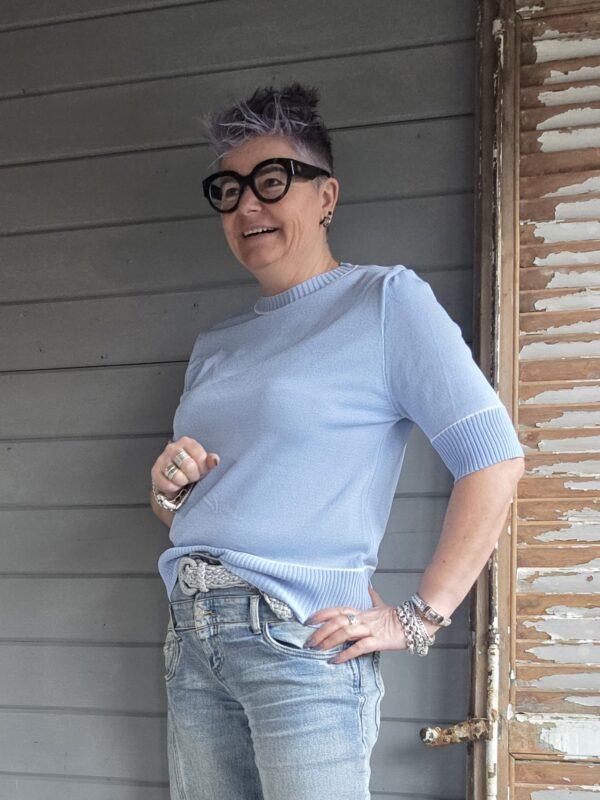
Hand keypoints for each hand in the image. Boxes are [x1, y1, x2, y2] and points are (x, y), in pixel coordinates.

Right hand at [151, 436, 219, 499]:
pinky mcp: (155, 471)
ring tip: (183, 480)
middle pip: (188, 466)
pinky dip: (174, 488)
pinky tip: (175, 484)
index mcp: (186, 442)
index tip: (201, 470)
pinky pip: (168, 485)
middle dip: (193, 476)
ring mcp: (162, 459)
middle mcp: (172, 448)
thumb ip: (209, 461)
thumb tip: (214, 460)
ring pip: (177, 477)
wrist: (174, 479)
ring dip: (183, 482)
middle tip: (192, 476)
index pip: (199, 456)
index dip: (203, 468)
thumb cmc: (191, 469)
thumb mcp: (203, 464)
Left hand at [303, 584, 439, 663]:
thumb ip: (372, 597)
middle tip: (308, 642)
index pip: (337, 609)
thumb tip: (368, 585)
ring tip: (317, 650)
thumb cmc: (397, 616)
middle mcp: (363, 618)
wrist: (415, 622)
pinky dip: (346, 654)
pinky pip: (359, 647)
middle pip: (337, 621)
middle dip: (320, 631)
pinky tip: (335, 661)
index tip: (307, 621)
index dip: (321, 614)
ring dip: (328, 641)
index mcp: (361, 611)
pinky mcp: (378, 641)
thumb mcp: (381, 604)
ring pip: (345, 632)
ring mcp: (370, 629)